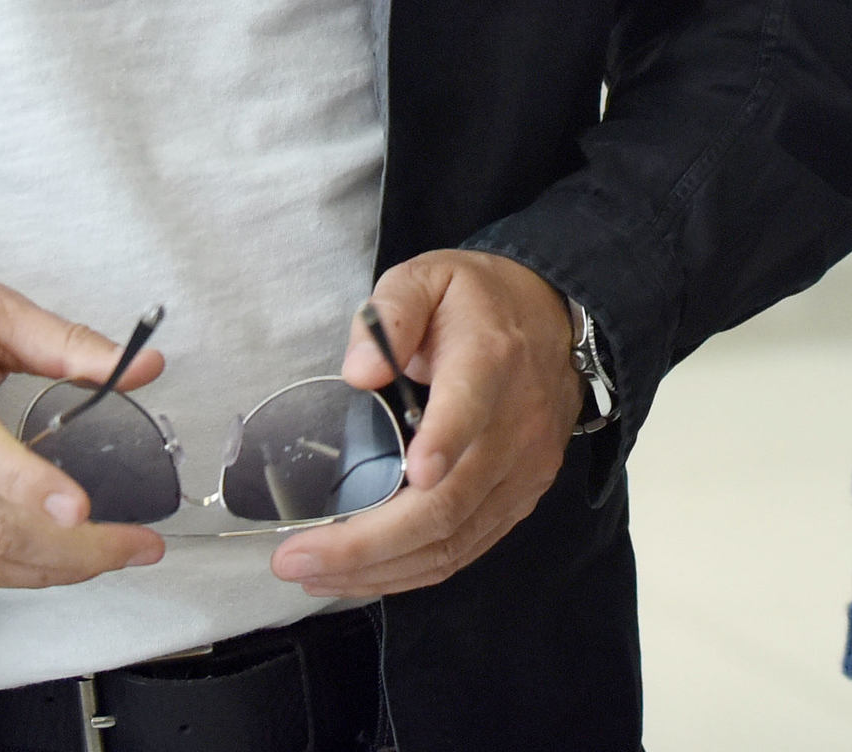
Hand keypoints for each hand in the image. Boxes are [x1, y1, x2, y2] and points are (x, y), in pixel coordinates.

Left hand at [270, 249, 580, 601]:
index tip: (413, 473)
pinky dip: (411, 571)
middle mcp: (515, 425)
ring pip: (453, 541)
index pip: (470, 408)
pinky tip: (362, 575)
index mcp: (490, 360)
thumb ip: (391, 312)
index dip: (445, 442)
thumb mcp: (429, 276)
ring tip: (311, 574)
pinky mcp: (522, 497)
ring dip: (379, 569)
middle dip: (367, 543)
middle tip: (296, 558)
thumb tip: (359, 373)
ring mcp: (523, 470)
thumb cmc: (478, 301)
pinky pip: (466, 549)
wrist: (555, 318)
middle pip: (447, 503)